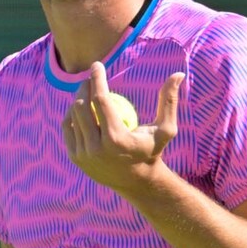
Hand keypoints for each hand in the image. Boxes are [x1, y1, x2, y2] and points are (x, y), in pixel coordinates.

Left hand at [62, 61, 184, 194]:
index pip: (101, 100)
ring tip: (86, 91)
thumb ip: (169, 101)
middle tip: (90, 78)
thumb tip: (178, 73)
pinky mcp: (76, 159)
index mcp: (117, 138)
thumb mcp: (166, 129)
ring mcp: (84, 155)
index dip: (97, 78)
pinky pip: (68, 130)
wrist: (137, 182)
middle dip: (84, 86)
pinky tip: (78, 107)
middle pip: (82, 106)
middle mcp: (97, 148)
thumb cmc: (152, 150)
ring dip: (77, 99)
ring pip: (73, 117)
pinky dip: (71, 116)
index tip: (97, 65)